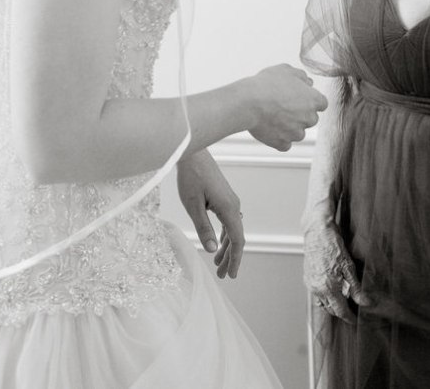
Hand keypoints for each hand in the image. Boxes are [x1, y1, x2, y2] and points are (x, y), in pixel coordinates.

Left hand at [177, 149, 244, 278]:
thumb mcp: (193, 205)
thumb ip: (203, 228)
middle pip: (236, 237)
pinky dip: (224, 235)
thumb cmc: (191, 177)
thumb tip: (212, 250)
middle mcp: (234, 205)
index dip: (235, 259)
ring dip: (226, 248)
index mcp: (229, 208)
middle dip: (230, 258)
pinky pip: (228, 221)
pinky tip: (217, 243)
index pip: (238, 240)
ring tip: (218, 263)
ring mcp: (230, 201)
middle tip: (222, 275)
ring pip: (232, 230)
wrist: (193, 153)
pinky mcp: (225, 197)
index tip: (230, 275)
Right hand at [245, 64, 326, 151]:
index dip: (310, 100)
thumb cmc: (267, 85)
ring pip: (298, 132)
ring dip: (290, 127)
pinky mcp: (282, 143)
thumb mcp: (286, 70)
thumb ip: (301, 76)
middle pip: (311, 119)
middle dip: (300, 114)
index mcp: (313, 100)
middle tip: (283, 106)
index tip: (300, 98)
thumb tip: (308, 82)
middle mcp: (309, 118)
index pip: (322, 103)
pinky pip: (285, 143)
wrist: (249, 102)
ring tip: (273, 116)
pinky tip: (270, 128)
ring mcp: (296, 133)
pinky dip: (279, 138)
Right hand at [303, 218, 370, 323]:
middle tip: (353, 308)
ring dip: (332, 304)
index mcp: (328, 287)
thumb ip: (356, 287)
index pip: (340, 311)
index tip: (356, 320)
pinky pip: (317, 294)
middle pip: (331, 309)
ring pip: (322, 303)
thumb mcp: (348, 266)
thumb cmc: (332, 244)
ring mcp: (310, 284)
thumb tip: (365, 302)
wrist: (317, 230)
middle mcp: (317, 288)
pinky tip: (332, 288)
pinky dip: (325, 296)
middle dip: (342, 311)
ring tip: (343, 299)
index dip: (350, 318)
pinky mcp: (307, 278)